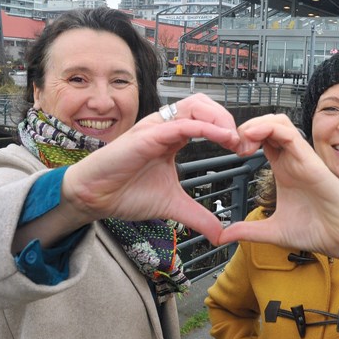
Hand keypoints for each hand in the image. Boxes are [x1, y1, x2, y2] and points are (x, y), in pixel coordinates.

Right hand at [60, 94, 240, 238]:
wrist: (94, 198)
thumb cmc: (125, 193)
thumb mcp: (172, 205)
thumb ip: (198, 216)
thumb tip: (220, 234)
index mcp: (172, 136)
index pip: (207, 117)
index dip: (229, 129)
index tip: (244, 151)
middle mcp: (165, 126)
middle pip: (204, 104)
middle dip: (229, 118)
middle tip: (243, 144)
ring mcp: (155, 127)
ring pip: (195, 105)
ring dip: (221, 118)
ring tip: (235, 140)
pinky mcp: (147, 135)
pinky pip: (182, 124)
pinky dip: (206, 127)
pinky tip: (223, 138)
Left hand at [215, 115, 338, 252]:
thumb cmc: (318, 231)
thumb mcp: (273, 232)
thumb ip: (248, 231)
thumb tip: (223, 237)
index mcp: (283, 170)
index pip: (262, 139)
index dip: (243, 139)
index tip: (229, 153)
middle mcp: (292, 160)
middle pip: (269, 124)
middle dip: (246, 127)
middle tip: (234, 146)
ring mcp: (302, 158)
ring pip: (279, 122)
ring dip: (256, 124)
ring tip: (243, 141)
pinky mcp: (311, 161)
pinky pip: (290, 134)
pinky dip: (269, 129)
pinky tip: (253, 139)